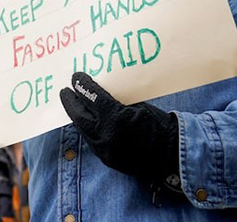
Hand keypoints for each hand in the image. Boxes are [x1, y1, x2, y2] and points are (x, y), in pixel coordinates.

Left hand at [59, 72, 179, 188]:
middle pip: (80, 115)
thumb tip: (99, 90)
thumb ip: (117, 100)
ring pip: (83, 130)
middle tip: (65, 91)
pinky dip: (87, 129)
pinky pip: (91, 140)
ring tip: (73, 105)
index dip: (82, 85)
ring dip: (77, 116)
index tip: (76, 77)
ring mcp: (105, 150)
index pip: (92, 98)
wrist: (171, 154)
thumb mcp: (138, 105)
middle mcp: (106, 136)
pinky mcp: (107, 159)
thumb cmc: (159, 125)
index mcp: (116, 118)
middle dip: (71, 102)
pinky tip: (85, 121)